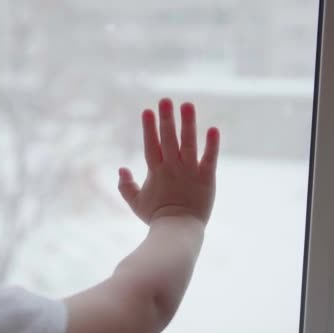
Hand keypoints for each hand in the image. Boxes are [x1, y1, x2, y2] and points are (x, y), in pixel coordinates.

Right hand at [118, 98, 219, 224]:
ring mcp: (190, 172)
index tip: (147, 110)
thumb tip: (121, 169)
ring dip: (188, 123)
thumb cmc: (156, 218)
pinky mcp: (206, 179)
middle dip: (166, 119)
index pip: (151, 144)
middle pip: (168, 139)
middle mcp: (172, 168)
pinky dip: (212, 145)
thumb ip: (126, 186)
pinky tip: (213, 129)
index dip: (149, 127)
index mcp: (155, 171)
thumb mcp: (135, 203)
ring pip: (188, 143)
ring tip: (187, 105)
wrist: (177, 231)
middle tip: (165, 100)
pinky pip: (209, 158)